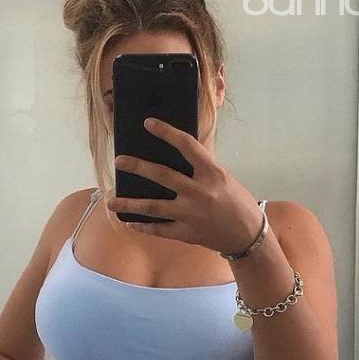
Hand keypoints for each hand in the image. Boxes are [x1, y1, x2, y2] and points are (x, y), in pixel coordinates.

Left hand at [106, 118, 263, 254]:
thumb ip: (201, 169)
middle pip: (162, 176)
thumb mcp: (223, 179)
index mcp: (212, 173)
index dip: (166, 132)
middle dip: (138, 167)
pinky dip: (143, 227)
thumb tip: (175, 157)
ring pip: (153, 207)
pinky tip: (129, 222)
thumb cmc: (237, 203)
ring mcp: (191, 215)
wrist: (248, 236)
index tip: (148, 123)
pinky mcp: (186, 233)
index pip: (187, 145)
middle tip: (119, 160)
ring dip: (129, 204)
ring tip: (110, 201)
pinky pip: (159, 230)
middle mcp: (199, 193)